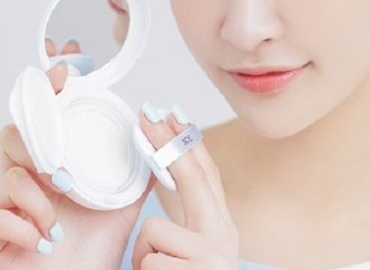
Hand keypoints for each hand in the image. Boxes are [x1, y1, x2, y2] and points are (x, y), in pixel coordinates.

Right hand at [0, 62, 152, 269]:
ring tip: (61, 211)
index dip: (49, 90)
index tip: (65, 69)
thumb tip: (155, 126)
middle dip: (39, 140)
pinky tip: (45, 239)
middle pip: (17, 135)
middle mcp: (28, 180)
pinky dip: (24, 227)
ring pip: (8, 174)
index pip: (46, 119)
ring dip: (39, 193)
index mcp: (57, 165)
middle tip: (59, 160)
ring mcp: (6, 207)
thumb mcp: (125, 198)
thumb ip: (139, 164)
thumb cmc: (97, 244)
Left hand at [132, 103, 238, 268]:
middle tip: (146, 115)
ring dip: (145, 255)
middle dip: (165, 143)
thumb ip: (184, 216)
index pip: (206, 175)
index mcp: (222, 228)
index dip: (187, 142)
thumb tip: (163, 169)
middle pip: (193, 177)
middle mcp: (225, 237)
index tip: (170, 114)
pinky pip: (149, 259)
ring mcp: (213, 255)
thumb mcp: (188, 249)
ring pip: (156, 230)